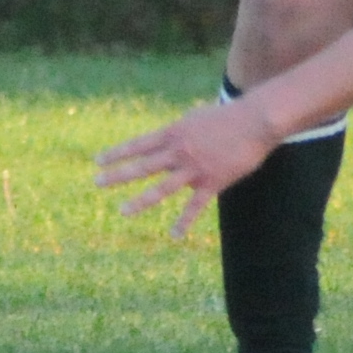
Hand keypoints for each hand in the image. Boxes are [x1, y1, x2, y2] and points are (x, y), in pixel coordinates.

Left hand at [94, 93, 277, 238]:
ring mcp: (194, 168)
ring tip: (122, 211)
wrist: (256, 121)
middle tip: (96, 182)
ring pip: (162, 188)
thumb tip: (168, 142)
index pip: (138, 145)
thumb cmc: (228, 117)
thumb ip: (179, 133)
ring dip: (140, 201)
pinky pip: (194, 206)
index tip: (98, 161)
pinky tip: (174, 235)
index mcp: (174, 133)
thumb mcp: (195, 119)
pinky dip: (183, 222)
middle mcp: (179, 151)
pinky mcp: (211, 182)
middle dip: (117, 175)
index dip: (117, 153)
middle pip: (142, 165)